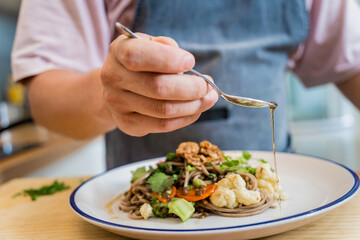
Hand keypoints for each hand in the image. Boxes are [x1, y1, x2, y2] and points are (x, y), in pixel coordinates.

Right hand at [100, 33, 217, 136]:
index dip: (169, 60)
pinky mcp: (127, 124)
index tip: (191, 62)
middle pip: (158, 88)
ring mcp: (118, 104)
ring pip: (164, 110)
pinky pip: (163, 125)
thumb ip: (166, 47)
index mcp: (119, 51)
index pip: (139, 56)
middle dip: (192, 88)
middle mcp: (113, 78)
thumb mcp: (151, 44)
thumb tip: (186, 65)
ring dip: (194, 105)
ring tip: (208, 97)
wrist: (118, 86)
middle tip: (208, 85)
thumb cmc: (142, 62)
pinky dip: (186, 117)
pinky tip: (196, 109)